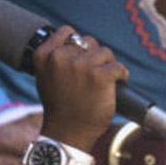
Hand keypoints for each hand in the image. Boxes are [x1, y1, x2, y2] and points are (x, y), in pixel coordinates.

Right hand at [32, 27, 124, 150]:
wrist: (68, 132)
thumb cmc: (59, 106)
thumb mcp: (46, 77)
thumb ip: (56, 59)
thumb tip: (76, 42)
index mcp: (44, 56)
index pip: (66, 31)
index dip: (78, 42)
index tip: (82, 55)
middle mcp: (60, 57)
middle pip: (88, 41)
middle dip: (94, 55)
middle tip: (94, 74)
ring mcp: (80, 65)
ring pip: (105, 52)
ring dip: (108, 64)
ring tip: (105, 80)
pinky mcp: (100, 76)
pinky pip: (118, 67)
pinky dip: (122, 75)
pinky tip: (118, 83)